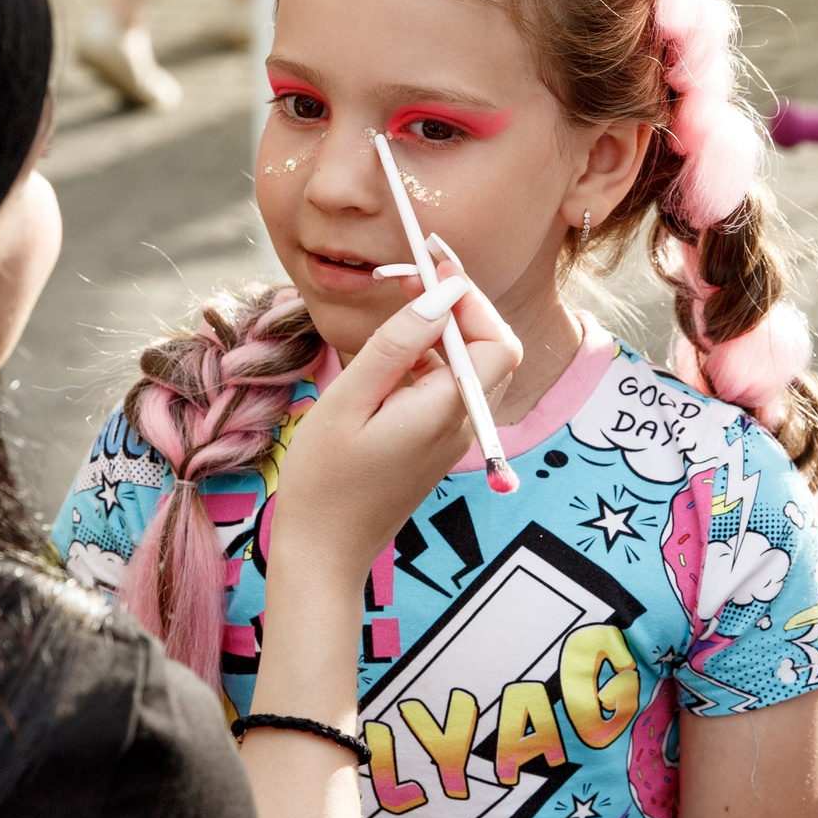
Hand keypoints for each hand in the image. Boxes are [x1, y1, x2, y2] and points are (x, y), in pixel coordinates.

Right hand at [268, 254, 517, 577]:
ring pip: (472, 366)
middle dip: (460, 306)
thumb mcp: (350, 400)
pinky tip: (391, 353)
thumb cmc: (324, 480)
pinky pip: (449, 388)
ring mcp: (453, 438)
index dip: (470, 297)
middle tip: (413, 276)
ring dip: (444, 329)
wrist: (322, 552)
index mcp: (445, 412)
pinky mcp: (436, 445)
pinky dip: (430, 358)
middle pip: (492, 350)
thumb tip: (441, 292)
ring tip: (400, 301)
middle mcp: (462, 426)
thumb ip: (398, 343)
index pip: (495, 342)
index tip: (431, 265)